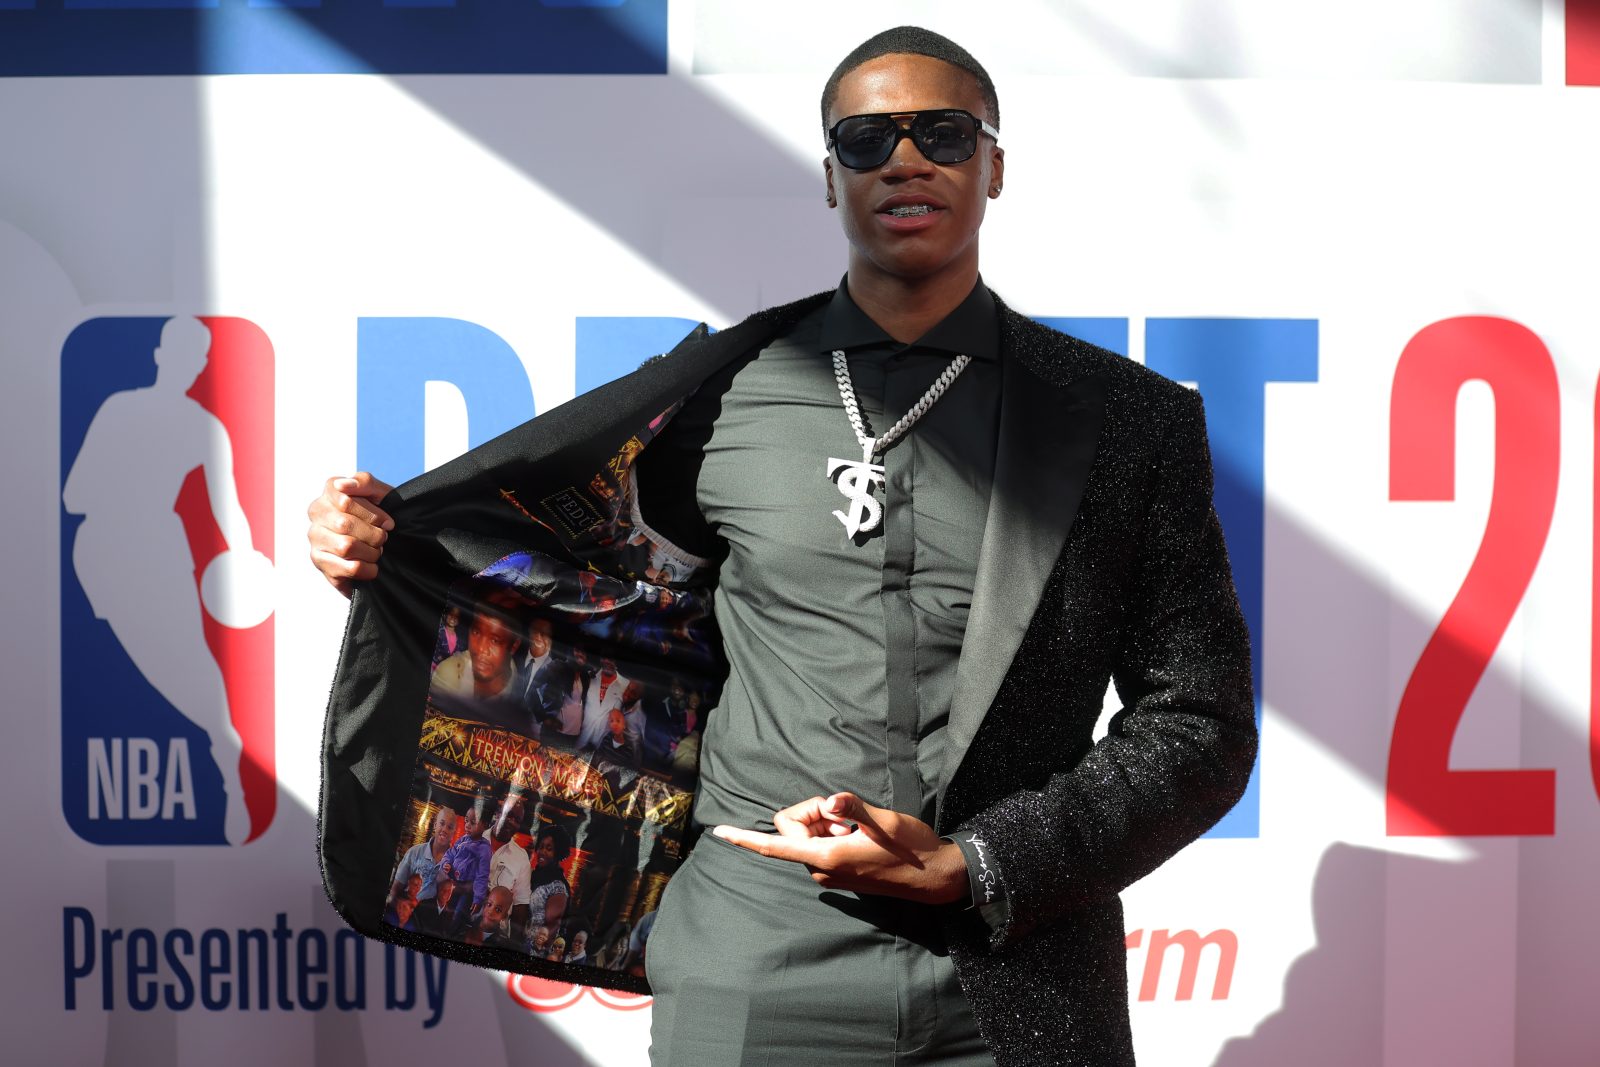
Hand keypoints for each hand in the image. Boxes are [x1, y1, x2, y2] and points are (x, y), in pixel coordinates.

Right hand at [306, 472, 394, 596]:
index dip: (373, 515)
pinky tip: (371, 565)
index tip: (387, 522)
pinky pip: (349, 568)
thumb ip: (364, 482)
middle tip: (383, 539)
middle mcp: (317, 513)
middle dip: (374, 534)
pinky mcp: (319, 561)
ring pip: (345, 547)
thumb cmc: (380, 515)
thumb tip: (341, 484)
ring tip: (376, 551)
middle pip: (345, 524)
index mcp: (330, 492)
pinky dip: (368, 569)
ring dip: (371, 552)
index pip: (345, 501)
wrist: (385, 545)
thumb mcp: (380, 494)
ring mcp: (315, 538)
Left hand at [713, 792, 967, 904]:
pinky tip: (859, 834)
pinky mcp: (837, 870)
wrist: (934, 876)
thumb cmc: (912, 848)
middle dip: (814, 811)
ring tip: (859, 828)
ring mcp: (828, 872)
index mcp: (827, 857)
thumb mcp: (886, 821)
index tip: (718, 833)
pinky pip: (820, 842)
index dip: (745, 839)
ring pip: (808, 833)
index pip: (777, 846)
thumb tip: (831, 801)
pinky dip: (835, 830)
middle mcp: (821, 868)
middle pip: (793, 828)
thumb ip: (854, 808)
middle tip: (848, 814)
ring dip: (828, 821)